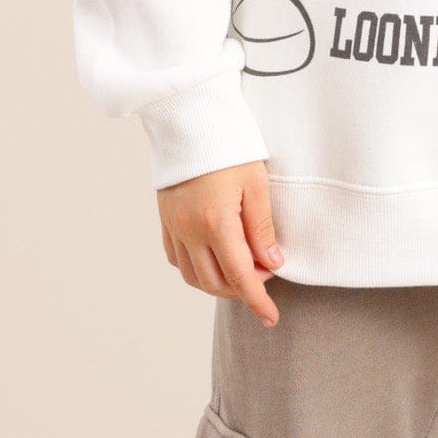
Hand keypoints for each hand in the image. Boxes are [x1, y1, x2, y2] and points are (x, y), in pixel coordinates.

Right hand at [158, 161, 281, 326]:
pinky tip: (215, 258)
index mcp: (215, 222)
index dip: (257, 301)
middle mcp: (189, 230)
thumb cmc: (228, 146)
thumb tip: (272, 264)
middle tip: (266, 275)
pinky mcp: (165, 220)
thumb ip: (262, 228)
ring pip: (194, 276)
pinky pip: (177, 259)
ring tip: (243, 268)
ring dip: (219, 282)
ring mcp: (173, 226)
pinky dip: (197, 269)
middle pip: (215, 282)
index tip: (271, 318)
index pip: (239, 275)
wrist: (188, 119)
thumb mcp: (256, 184)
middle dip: (242, 289)